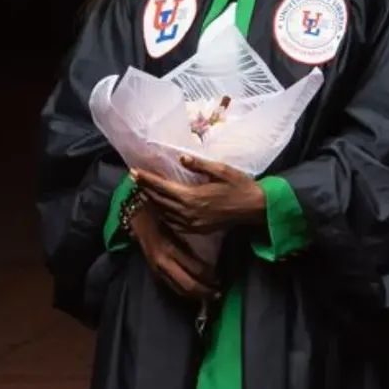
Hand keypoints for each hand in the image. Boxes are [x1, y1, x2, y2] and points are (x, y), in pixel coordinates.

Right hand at [129, 200, 218, 301]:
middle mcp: (163, 263)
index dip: (210, 276)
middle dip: (204, 292)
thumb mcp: (178, 228)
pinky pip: (172, 287)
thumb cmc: (161, 217)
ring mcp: (157, 270)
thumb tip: (211, 258)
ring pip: (179, 290)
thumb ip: (191, 245)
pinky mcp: (154, 273)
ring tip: (209, 297)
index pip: (195, 269)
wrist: (137, 218)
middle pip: (187, 285)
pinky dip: (184, 292)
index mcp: (170, 250)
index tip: (221, 278)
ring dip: (195, 295)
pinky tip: (193, 293)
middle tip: (218, 294)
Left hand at [131, 155, 265, 233]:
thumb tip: (181, 159)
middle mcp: (189, 212)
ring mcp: (192, 223)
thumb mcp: (221, 170)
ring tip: (142, 192)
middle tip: (134, 179)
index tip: (133, 172)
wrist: (254, 208)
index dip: (146, 179)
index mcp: (192, 196)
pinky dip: (163, 214)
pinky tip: (160, 208)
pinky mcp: (197, 229)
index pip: (162, 187)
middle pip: (159, 201)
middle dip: (145, 189)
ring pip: (164, 213)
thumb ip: (199, 165)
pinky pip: (174, 223)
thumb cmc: (240, 186)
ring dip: (152, 202)